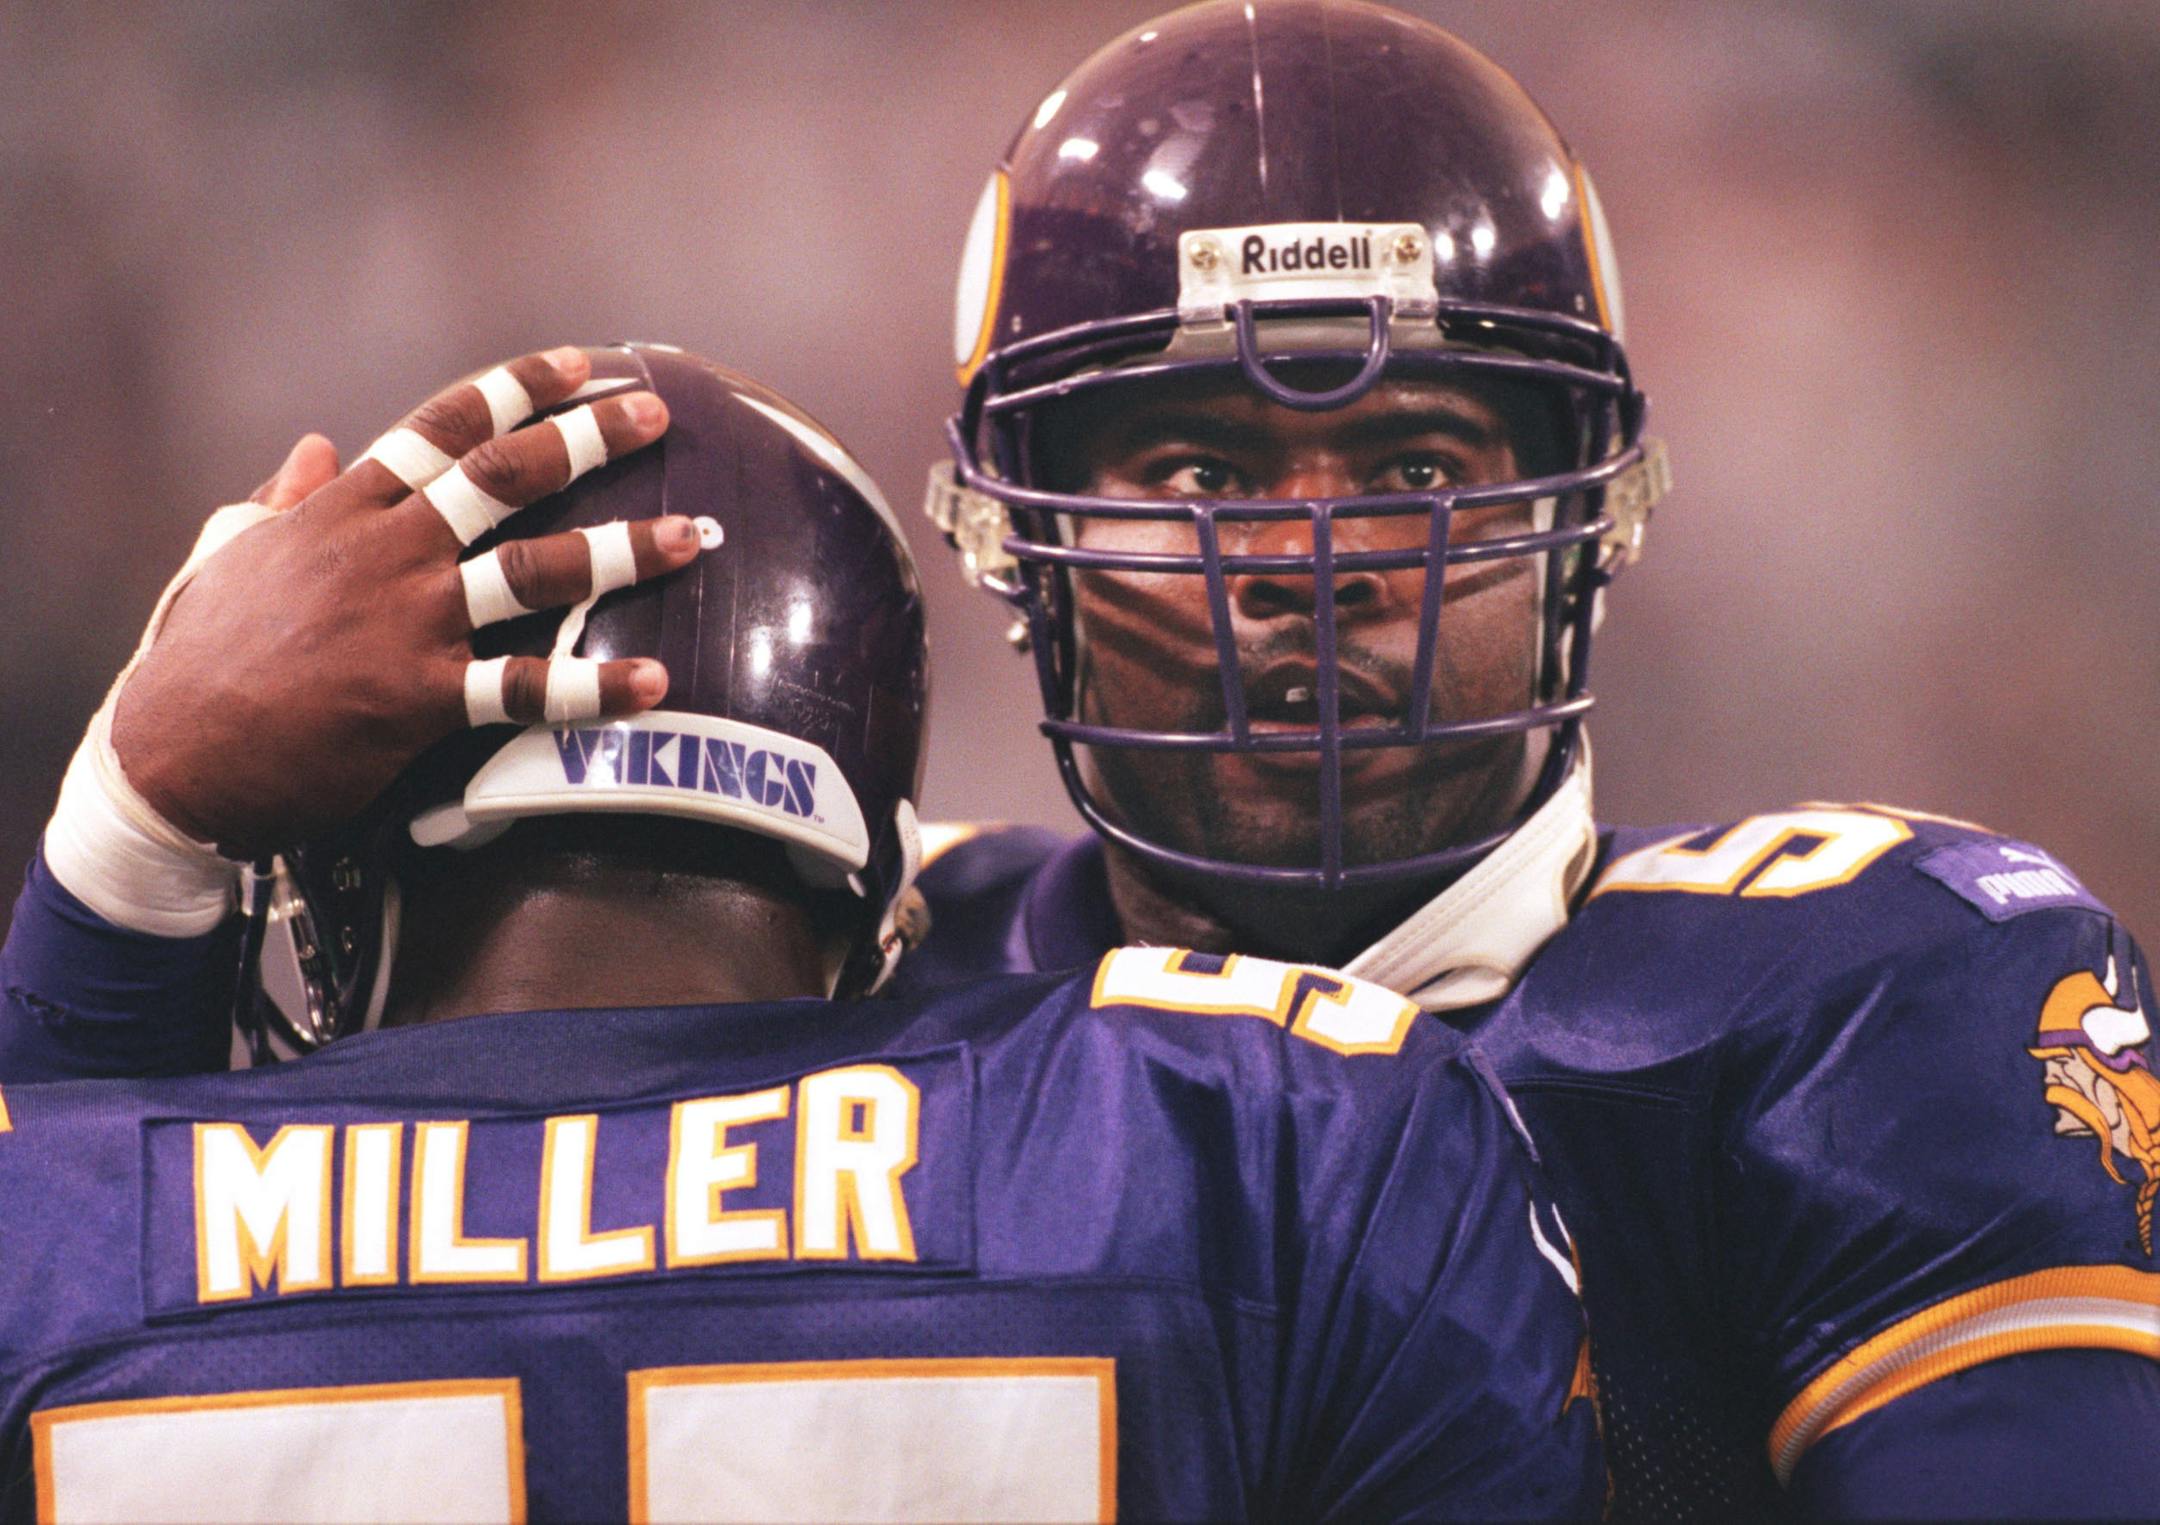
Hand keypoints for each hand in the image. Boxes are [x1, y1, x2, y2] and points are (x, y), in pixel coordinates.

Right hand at [108, 346, 697, 856]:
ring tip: (693, 534)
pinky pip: (522, 688)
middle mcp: (387, 552)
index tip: (582, 362)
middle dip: (589, 437)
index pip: (444, 426)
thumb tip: (311, 447)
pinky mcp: (417, 699)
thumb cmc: (195, 654)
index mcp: (345, 509)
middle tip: (658, 412)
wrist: (166, 755)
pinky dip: (592, 686)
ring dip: (622, 550)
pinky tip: (654, 680)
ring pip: (533, 569)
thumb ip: (281, 498)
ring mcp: (407, 622)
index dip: (520, 388)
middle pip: (504, 475)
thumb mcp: (228, 552)